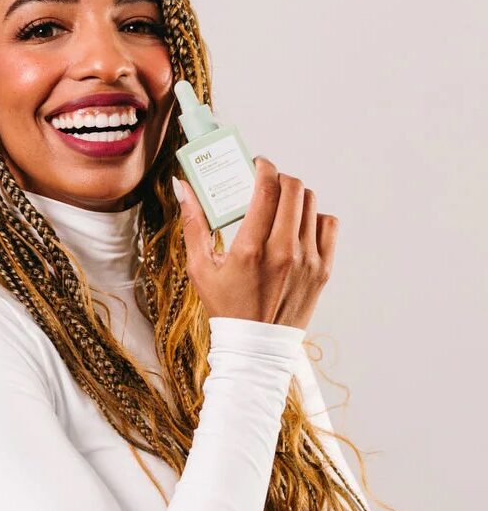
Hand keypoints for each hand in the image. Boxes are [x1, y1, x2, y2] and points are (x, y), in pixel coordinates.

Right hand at [174, 156, 338, 328]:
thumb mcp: (200, 268)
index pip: (266, 188)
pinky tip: (297, 227)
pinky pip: (327, 225)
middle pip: (294, 188)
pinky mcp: (323, 270)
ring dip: (294, 196)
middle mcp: (284, 252)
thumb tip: (183, 186)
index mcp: (250, 249)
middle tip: (266, 183)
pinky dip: (314, 218)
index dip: (263, 166)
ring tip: (279, 206)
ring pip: (311, 203)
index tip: (256, 163)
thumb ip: (193, 223)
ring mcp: (308, 261)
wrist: (256, 347)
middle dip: (279, 177)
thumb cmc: (226, 307)